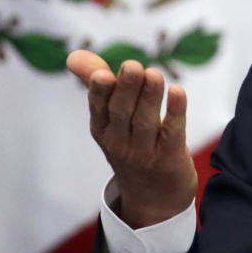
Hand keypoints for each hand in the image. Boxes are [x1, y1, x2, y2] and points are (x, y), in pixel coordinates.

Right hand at [67, 50, 197, 227]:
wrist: (153, 197)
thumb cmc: (131, 145)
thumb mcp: (109, 120)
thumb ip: (96, 84)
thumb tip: (73, 55)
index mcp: (103, 129)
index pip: (99, 108)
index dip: (100, 92)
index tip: (102, 74)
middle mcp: (120, 141)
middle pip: (122, 113)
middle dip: (127, 89)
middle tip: (132, 66)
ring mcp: (144, 152)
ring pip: (145, 122)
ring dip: (149, 97)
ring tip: (154, 74)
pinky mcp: (169, 158)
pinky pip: (172, 133)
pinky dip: (175, 112)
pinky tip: (177, 92)